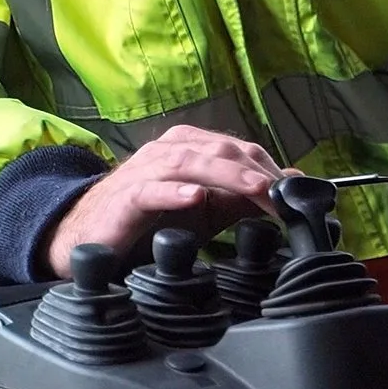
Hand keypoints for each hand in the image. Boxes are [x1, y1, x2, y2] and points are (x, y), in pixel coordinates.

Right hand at [45, 125, 285, 277]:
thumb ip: (243, 199)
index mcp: (190, 148)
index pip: (239, 150)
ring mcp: (143, 172)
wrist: (89, 240)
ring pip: (190, 162)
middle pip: (220, 150)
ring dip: (227, 175)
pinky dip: (174, 192)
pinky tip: (195, 197)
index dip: (272, 169)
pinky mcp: (122, 199)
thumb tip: (291, 187)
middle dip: (257, 172)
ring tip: (256, 188)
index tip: (298, 194)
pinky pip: (150, 190)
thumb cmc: (149, 223)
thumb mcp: (206, 212)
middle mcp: (167, 151)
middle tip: (285, 196)